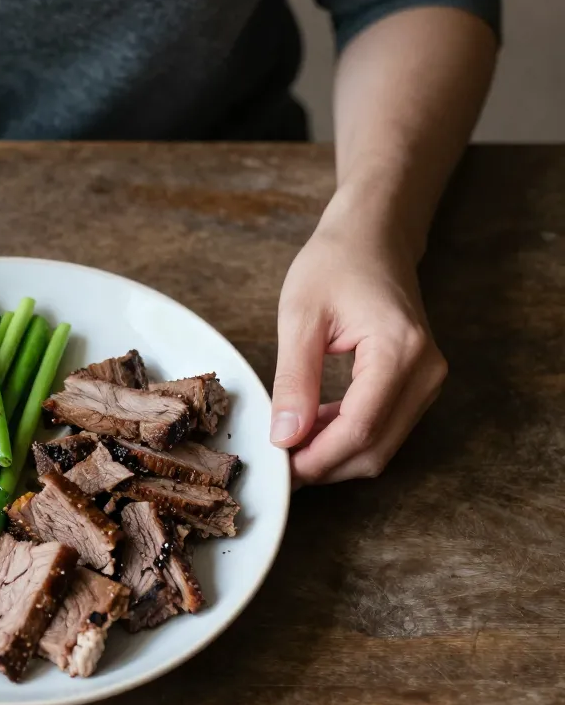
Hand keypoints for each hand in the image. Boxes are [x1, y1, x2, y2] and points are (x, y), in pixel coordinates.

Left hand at [269, 228, 447, 485]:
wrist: (372, 238)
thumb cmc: (334, 265)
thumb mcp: (299, 318)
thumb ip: (294, 380)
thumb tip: (285, 437)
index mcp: (400, 352)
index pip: (359, 429)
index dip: (315, 457)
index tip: (277, 466)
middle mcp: (426, 373)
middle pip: (374, 449)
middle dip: (323, 465)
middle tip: (276, 463)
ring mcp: (428, 382)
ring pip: (380, 447)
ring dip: (333, 455)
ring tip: (288, 443)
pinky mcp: (418, 386)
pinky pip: (383, 430)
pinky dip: (346, 439)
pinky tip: (311, 428)